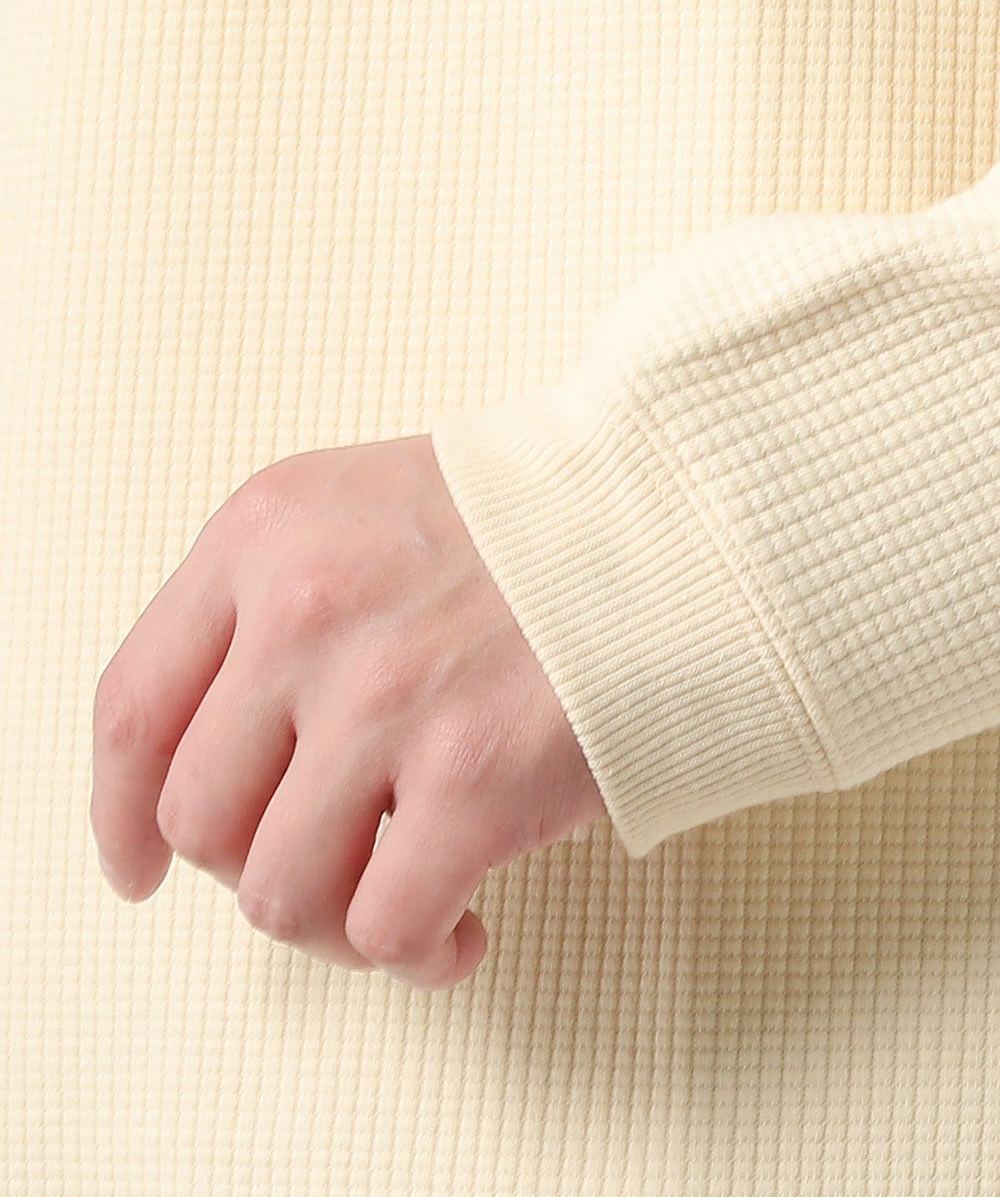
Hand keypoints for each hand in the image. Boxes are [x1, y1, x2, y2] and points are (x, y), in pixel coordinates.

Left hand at [90, 434, 607, 989]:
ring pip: (278, 895)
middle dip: (249, 872)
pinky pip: (386, 928)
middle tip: (320, 870)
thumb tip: (230, 762)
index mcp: (263, 539)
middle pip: (199, 820)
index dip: (118, 815)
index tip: (137, 868)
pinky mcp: (474, 780)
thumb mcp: (364, 512)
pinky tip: (458, 931)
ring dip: (329, 927)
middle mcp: (305, 616)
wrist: (673, 523)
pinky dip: (413, 954)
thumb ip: (275, 608)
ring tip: (391, 909)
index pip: (131, 709)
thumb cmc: (528, 525)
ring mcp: (385, 701)